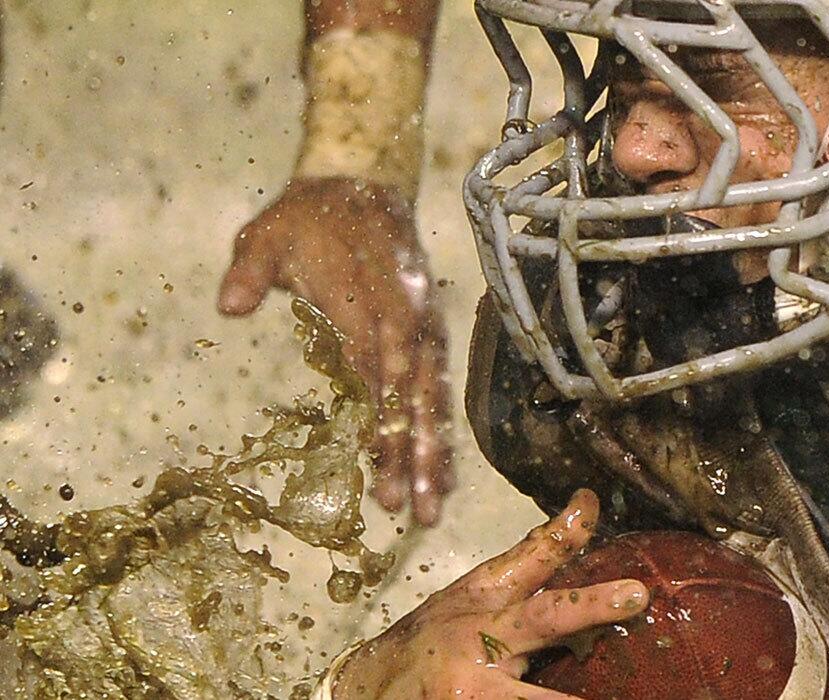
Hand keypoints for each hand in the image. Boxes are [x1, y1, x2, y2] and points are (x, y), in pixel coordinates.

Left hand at [218, 177, 452, 523]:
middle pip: (417, 402)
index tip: (383, 475)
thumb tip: (228, 305)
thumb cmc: (310, 217)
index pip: (381, 377)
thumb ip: (252, 271)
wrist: (361, 184)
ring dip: (434, 456)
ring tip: (432, 509)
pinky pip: (437, 391)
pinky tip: (437, 472)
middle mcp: (405, 324)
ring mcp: (421, 333)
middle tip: (418, 513)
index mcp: (369, 305)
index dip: (386, 429)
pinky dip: (438, 432)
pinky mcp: (426, 339)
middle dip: (419, 459)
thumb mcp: (268, 234)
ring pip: (434, 403)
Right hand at [331, 490, 648, 698]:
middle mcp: (480, 636)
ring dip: (575, 696)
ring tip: (630, 694)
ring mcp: (474, 685)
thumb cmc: (429, 641)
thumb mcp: (467, 599)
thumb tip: (577, 533)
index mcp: (483, 596)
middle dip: (592, 605)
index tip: (591, 504)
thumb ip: (520, 580)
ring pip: (539, 692)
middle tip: (636, 594)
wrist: (369, 687)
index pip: (530, 555)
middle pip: (545, 615)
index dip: (566, 529)